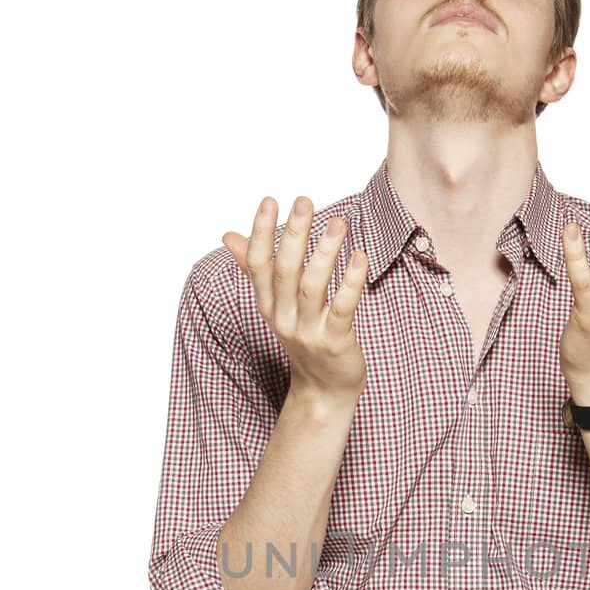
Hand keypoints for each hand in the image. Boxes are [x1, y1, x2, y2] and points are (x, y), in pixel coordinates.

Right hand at [222, 196, 369, 402]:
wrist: (324, 390)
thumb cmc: (305, 337)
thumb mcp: (277, 305)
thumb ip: (256, 269)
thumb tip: (229, 236)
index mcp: (268, 305)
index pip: (258, 264)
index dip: (262, 232)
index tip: (270, 200)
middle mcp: (283, 318)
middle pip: (284, 271)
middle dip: (293, 234)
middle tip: (304, 201)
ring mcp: (308, 331)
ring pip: (312, 287)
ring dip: (324, 252)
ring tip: (337, 222)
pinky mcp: (334, 342)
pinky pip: (341, 309)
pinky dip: (350, 282)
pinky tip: (360, 257)